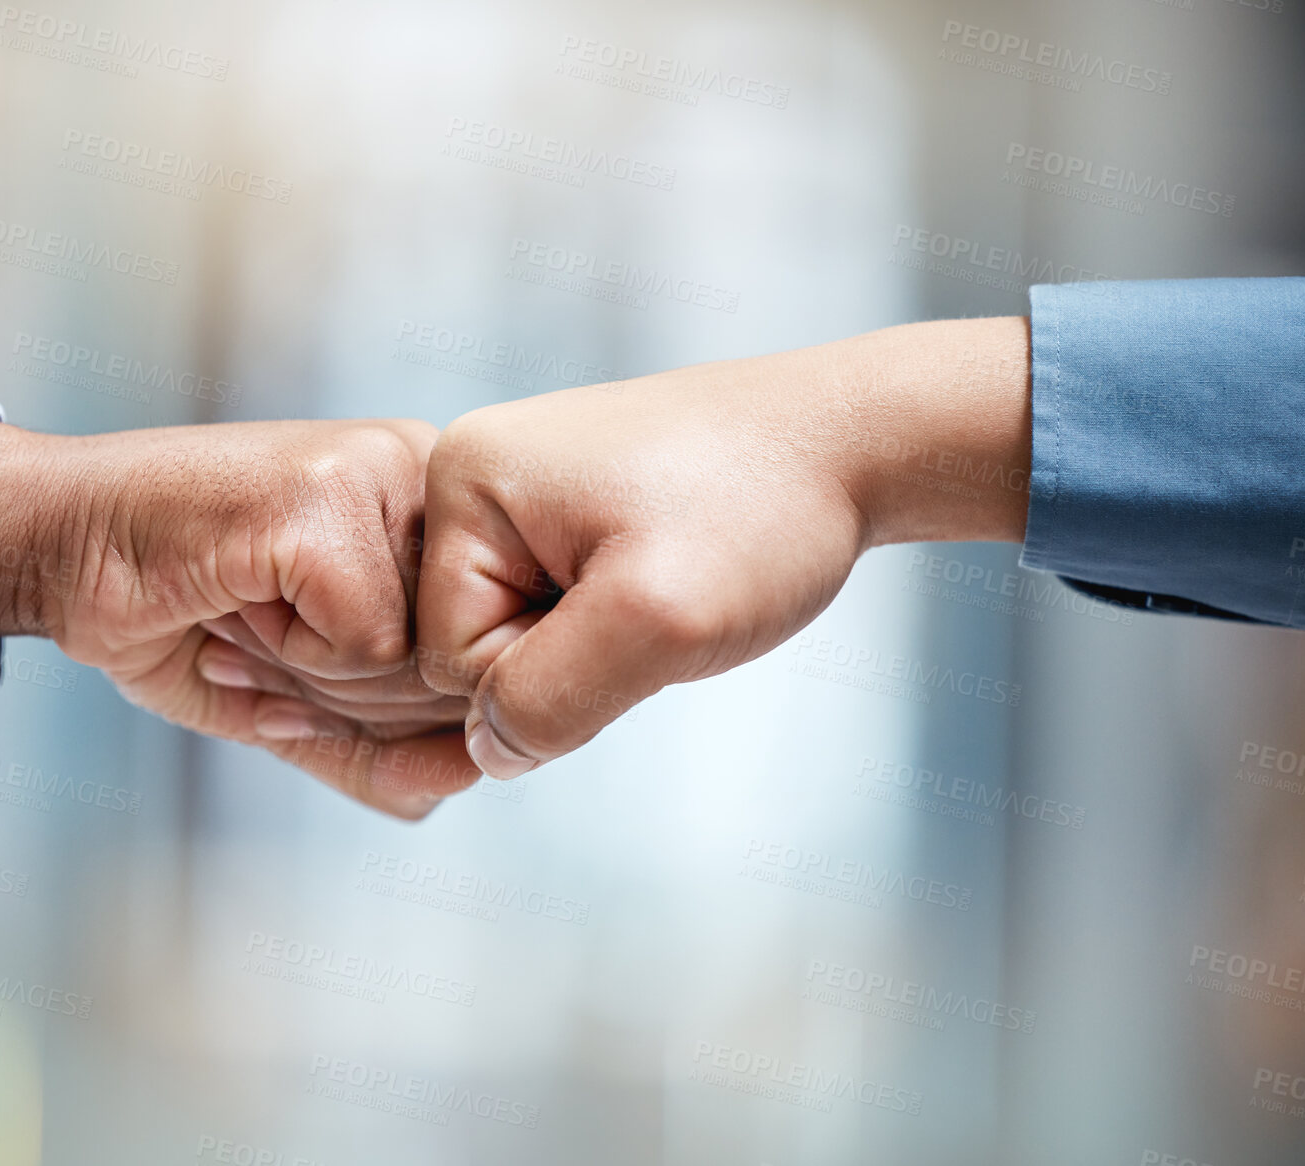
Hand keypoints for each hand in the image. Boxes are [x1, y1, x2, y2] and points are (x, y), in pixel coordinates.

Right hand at [0, 419, 476, 818]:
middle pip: (461, 665)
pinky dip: (291, 652)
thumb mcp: (298, 694)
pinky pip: (370, 644)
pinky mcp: (333, 499)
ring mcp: (381, 473)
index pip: (485, 654)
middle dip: (354, 696)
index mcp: (434, 509)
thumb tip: (468, 777)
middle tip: (263, 634)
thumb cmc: (178, 607)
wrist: (62, 546)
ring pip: (422, 659)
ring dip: (315, 674)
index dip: (393, 703)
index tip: (301, 659)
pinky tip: (239, 594)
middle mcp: (424, 474)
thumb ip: (382, 745)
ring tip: (251, 611)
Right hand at [416, 317, 1031, 777]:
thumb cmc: (765, 510)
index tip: (638, 613)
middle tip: (660, 599)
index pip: (451, 659)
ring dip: (599, 643)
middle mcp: (471, 476)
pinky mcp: (560, 511)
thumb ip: (550, 700)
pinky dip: (616, 620)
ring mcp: (517, 491)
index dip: (551, 673)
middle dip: (571, 658)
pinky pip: (555, 610)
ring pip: (520, 639)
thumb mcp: (658, 620)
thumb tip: (487, 753)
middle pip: (474, 651)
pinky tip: (669, 577)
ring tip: (671, 582)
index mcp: (461, 480)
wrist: (853, 442)